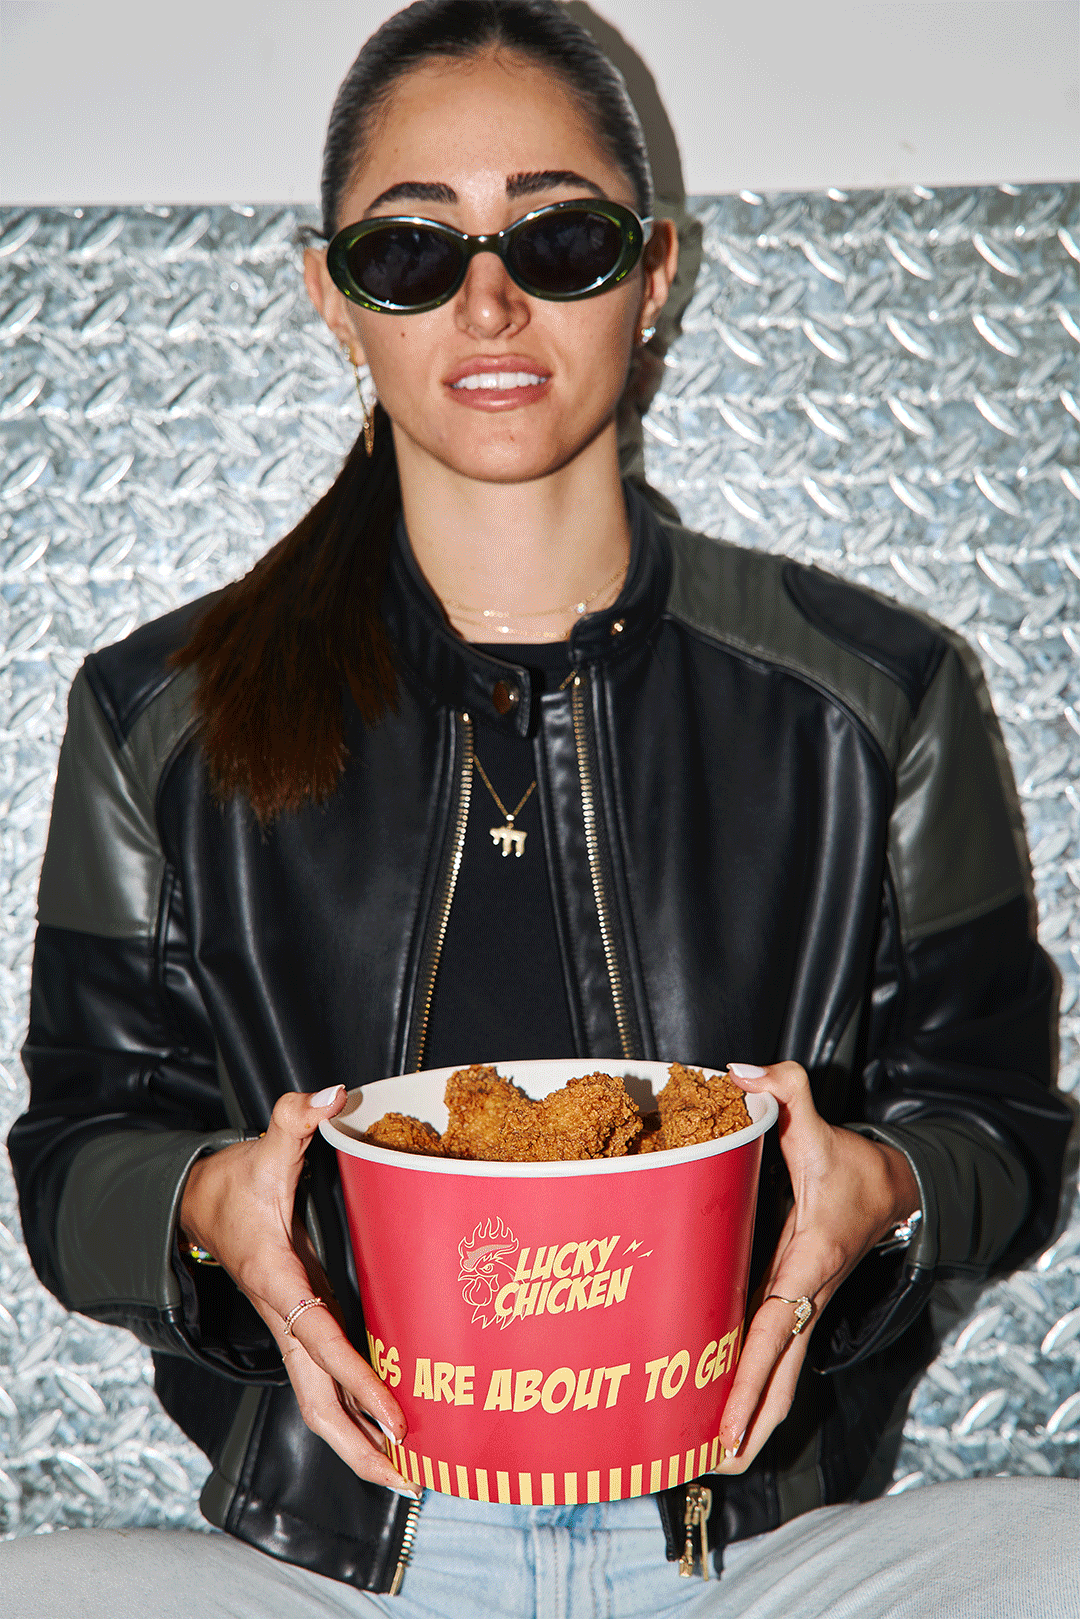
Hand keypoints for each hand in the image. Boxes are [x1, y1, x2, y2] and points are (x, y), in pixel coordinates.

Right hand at [179, 1086, 416, 1495]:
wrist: (201, 1202)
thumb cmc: (239, 1179)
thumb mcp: (265, 1143)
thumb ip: (296, 1115)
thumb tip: (332, 1093)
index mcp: (276, 1281)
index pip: (321, 1340)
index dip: (359, 1378)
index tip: (397, 1413)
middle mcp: (284, 1318)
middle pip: (315, 1402)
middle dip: (358, 1444)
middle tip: (407, 1477)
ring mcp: (292, 1329)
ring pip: (319, 1404)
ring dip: (358, 1442)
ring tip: (406, 1475)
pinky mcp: (304, 1327)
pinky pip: (327, 1384)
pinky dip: (356, 1414)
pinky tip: (391, 1432)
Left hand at [713, 1060, 919, 1473]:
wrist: (890, 1189)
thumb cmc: (850, 1166)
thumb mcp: (818, 1124)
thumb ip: (785, 1091)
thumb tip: (740, 1073)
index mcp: (809, 1264)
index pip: (776, 1330)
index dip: (748, 1378)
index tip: (725, 1421)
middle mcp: (804, 1297)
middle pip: (780, 1377)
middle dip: (748, 1424)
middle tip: (710, 1464)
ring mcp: (800, 1308)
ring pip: (779, 1378)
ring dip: (748, 1418)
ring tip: (705, 1457)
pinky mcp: (792, 1305)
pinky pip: (771, 1358)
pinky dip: (749, 1390)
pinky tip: (713, 1410)